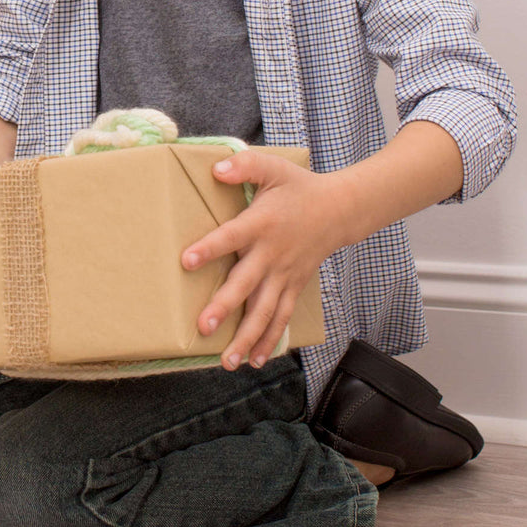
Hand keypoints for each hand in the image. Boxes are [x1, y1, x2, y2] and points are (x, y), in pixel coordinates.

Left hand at [179, 149, 342, 371]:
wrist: (339, 210)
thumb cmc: (298, 187)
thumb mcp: (273, 167)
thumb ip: (245, 165)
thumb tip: (216, 169)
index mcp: (263, 223)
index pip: (232, 237)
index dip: (210, 248)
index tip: (187, 261)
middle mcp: (273, 254)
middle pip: (247, 284)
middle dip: (225, 307)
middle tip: (203, 327)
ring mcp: (285, 274)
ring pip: (265, 311)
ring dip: (246, 337)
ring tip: (227, 361)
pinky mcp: (293, 286)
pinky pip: (281, 317)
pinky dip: (269, 340)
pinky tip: (255, 360)